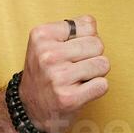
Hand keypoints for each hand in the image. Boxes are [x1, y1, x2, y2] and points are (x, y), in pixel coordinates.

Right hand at [18, 15, 109, 132]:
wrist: (30, 108)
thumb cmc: (44, 72)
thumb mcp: (46, 43)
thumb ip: (71, 29)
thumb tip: (93, 25)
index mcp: (41, 36)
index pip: (88, 24)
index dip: (85, 38)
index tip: (71, 50)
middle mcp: (48, 55)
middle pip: (98, 44)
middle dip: (92, 56)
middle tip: (75, 66)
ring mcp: (58, 77)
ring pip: (103, 64)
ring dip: (95, 73)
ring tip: (77, 78)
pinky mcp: (69, 98)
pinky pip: (103, 85)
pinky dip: (96, 89)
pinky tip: (79, 91)